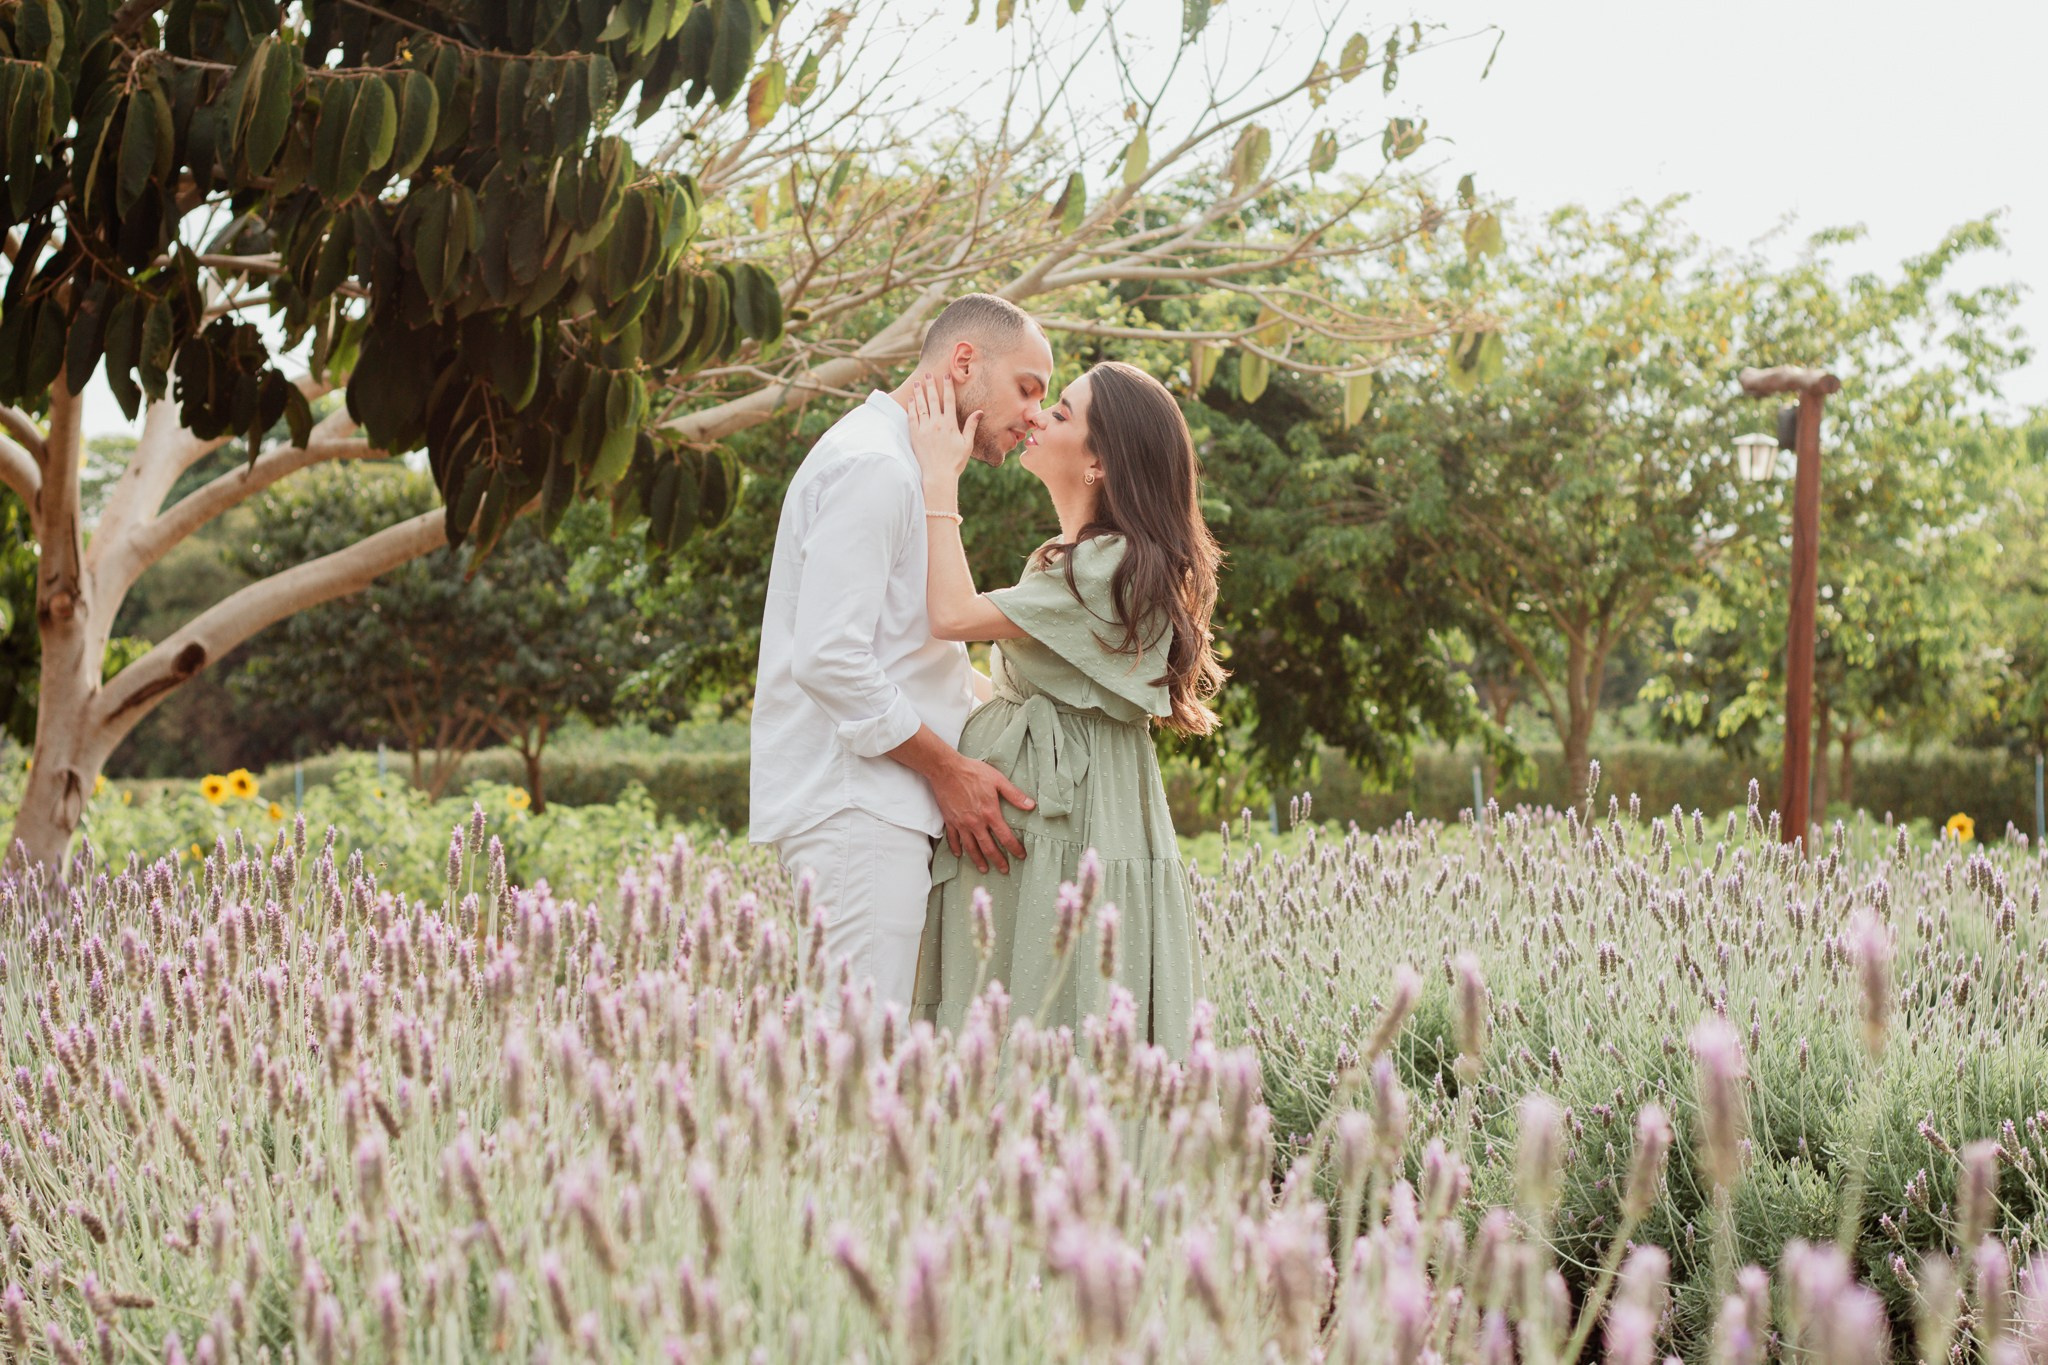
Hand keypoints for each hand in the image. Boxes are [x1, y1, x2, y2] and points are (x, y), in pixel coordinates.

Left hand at [907, 375, 981, 496]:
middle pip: (932, 399)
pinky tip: (911, 399)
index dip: (947, 386)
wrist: (938, 475)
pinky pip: (912, 417)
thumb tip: (979, 412)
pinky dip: (912, 407)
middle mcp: (936, 423)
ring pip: (921, 406)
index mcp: (950, 424)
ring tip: (918, 382)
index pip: (948, 400)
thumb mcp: (967, 444)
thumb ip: (971, 426)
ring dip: (919, 393)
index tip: (946, 375)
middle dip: (931, 385)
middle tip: (928, 374)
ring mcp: (924, 429)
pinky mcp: (915, 435)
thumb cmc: (955, 462)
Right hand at [929, 753, 1032, 874]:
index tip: (1021, 855)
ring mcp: (961, 824)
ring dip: (978, 860)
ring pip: (971, 847)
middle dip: (998, 860)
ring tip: (984, 869)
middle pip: (988, 847)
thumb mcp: (998, 780)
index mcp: (990, 813)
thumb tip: (1031, 805)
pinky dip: (956, 848)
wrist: (946, 769)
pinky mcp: (950, 820)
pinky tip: (959, 854)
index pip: (1005, 837)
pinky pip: (953, 839)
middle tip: (1004, 870)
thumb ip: (1014, 795)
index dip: (1015, 848)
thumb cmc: (973, 772)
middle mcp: (976, 823)